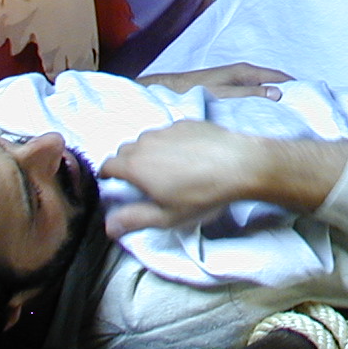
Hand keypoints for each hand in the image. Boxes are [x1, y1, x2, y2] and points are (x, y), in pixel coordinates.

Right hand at [101, 122, 347, 237]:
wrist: (240, 164)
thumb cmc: (202, 195)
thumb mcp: (167, 216)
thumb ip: (134, 219)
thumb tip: (108, 227)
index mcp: (135, 165)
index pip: (108, 164)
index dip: (108, 175)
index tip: (114, 184)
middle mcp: (147, 141)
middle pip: (125, 149)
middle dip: (126, 163)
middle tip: (141, 181)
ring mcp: (167, 128)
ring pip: (147, 138)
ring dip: (148, 150)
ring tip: (164, 168)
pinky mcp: (187, 121)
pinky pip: (168, 131)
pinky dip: (169, 141)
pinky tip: (186, 155)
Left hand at [139, 62, 290, 99]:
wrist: (173, 91)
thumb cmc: (198, 92)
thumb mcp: (227, 95)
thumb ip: (252, 94)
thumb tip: (279, 94)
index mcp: (246, 71)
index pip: (279, 76)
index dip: (295, 85)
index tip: (310, 97)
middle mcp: (245, 73)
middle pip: (274, 82)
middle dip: (288, 92)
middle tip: (303, 108)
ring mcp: (238, 80)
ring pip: (264, 88)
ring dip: (276, 97)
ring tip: (289, 113)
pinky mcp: (231, 89)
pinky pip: (255, 93)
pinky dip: (265, 100)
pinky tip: (266, 113)